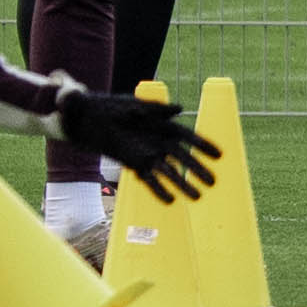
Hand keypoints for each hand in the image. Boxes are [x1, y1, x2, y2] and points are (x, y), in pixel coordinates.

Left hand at [57, 88, 223, 203]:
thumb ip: (156, 109)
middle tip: (213, 182)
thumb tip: (178, 109)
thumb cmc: (113, 107)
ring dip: (183, 185)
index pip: (189, 136)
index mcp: (164, 125)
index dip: (203, 146)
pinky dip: (159, 190)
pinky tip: (170, 201)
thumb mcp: (135, 104)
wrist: (87, 118)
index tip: (219, 155)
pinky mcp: (135, 165)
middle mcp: (160, 142)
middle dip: (198, 170)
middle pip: (183, 158)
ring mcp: (148, 155)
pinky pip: (149, 180)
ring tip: (197, 197)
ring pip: (170, 173)